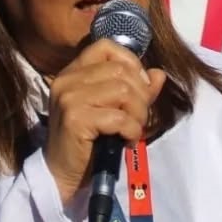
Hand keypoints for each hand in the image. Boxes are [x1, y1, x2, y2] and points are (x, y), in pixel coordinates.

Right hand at [43, 39, 165, 205]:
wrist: (63, 174)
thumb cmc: (89, 140)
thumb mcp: (113, 109)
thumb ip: (135, 90)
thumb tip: (158, 74)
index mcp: (73, 72)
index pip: (106, 47)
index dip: (131, 63)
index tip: (138, 89)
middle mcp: (67, 79)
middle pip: (121, 70)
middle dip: (140, 96)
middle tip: (138, 118)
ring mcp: (69, 98)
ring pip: (124, 91)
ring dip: (138, 114)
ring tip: (133, 130)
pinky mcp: (75, 118)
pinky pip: (119, 117)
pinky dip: (132, 130)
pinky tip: (127, 140)